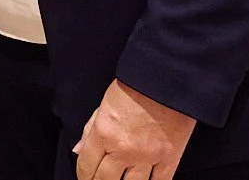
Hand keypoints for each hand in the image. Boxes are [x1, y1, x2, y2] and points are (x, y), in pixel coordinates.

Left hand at [74, 79, 196, 179]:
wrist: (167, 79)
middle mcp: (123, 149)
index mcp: (104, 133)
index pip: (86, 165)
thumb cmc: (135, 87)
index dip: (83, 176)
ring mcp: (148, 157)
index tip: (84, 178)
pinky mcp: (170, 158)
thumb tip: (78, 150)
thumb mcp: (104, 104)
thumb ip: (90, 130)